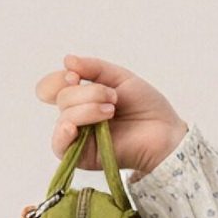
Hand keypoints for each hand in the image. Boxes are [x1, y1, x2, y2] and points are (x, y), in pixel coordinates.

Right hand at [34, 53, 186, 177]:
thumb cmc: (145, 106)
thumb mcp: (120, 78)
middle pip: (62, 99)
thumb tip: (67, 60)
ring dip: (87, 109)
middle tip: (113, 99)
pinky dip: (63, 134)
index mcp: (81, 97)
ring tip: (111, 111)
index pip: (53, 87)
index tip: (76, 76)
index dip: (59, 79)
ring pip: (65, 118)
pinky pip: (60, 146)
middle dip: (88, 93)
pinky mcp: (82, 156)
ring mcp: (78, 137)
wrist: (165, 132)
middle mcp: (76, 116)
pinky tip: (73, 127)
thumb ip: (94, 68)